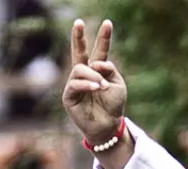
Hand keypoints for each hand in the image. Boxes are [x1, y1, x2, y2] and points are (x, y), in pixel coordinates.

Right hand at [62, 19, 126, 145]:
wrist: (108, 125)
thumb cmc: (113, 106)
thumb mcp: (118, 84)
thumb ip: (109, 69)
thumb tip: (95, 64)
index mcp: (98, 70)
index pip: (100, 50)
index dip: (103, 37)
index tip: (108, 23)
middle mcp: (84, 74)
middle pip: (79, 52)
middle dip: (78, 37)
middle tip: (79, 22)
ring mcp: (75, 84)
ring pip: (80, 69)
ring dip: (93, 76)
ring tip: (103, 86)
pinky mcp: (69, 96)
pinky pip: (75, 84)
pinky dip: (87, 84)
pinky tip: (97, 88)